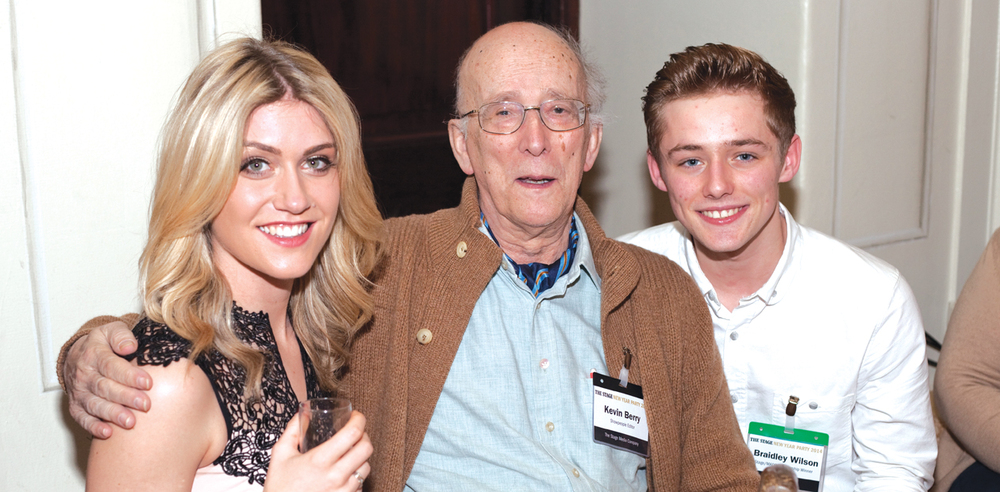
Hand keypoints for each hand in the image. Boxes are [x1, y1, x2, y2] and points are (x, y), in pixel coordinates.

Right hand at [64, 321, 150, 438]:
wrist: (77, 355)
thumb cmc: (102, 344)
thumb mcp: (111, 331)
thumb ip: (121, 335)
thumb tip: (130, 346)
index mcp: (94, 355)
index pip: (111, 366)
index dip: (129, 375)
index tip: (148, 383)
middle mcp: (84, 375)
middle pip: (105, 388)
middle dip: (126, 397)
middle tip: (145, 405)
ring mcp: (79, 392)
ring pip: (94, 405)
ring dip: (112, 414)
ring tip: (130, 422)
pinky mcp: (76, 406)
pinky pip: (82, 418)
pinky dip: (93, 427)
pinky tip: (108, 433)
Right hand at [265, 411, 372, 490]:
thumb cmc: (279, 487)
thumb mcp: (280, 454)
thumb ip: (291, 431)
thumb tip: (303, 413)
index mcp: (320, 460)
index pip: (352, 433)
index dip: (359, 420)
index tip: (356, 416)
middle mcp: (335, 476)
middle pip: (366, 449)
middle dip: (364, 436)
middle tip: (355, 433)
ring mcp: (343, 491)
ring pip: (366, 467)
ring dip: (361, 457)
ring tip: (350, 454)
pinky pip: (361, 485)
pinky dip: (356, 477)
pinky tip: (345, 474)